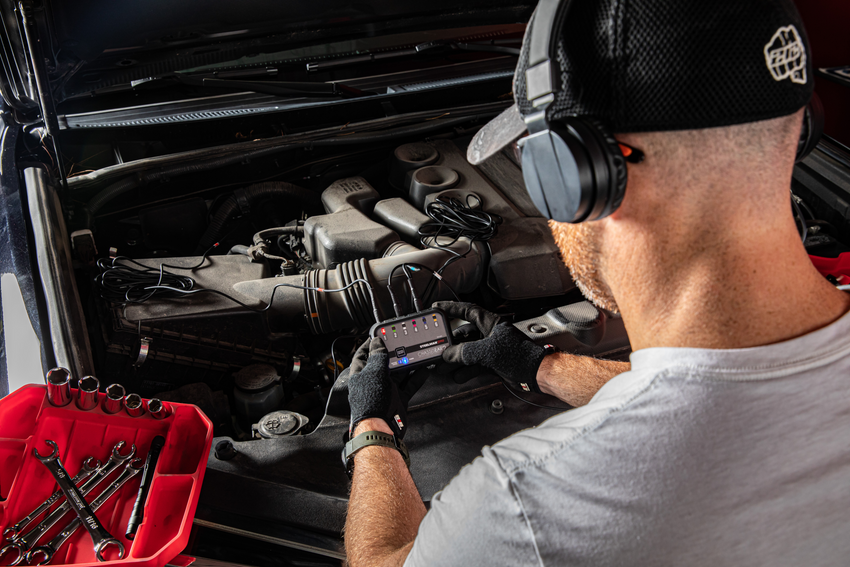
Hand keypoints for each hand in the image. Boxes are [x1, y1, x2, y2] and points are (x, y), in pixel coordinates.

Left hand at [347, 337, 408, 438]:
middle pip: (383, 363)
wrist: (381, 428)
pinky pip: (409, 385)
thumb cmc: (371, 403)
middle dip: (393, 353)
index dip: (370, 344)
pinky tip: (423, 370)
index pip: (363, 354)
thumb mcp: (374, 373)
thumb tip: (377, 342)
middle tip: (403, 343)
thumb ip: (377, 356)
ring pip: (398, 373)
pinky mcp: (398, 399)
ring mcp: (386, 391)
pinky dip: (416, 378)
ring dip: (407, 365)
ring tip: (416, 354)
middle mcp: (373, 382)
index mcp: (361, 374)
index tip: (380, 335)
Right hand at [433, 301, 547, 393]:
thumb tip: (449, 355)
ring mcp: (492, 348)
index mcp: (490, 323)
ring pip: (468, 351)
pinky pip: (475, 364)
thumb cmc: (520, 356)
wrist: (535, 373)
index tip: (438, 308)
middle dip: (451, 342)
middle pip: (465, 334)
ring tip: (444, 365)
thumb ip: (464, 352)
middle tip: (439, 346)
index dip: (451, 308)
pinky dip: (466, 370)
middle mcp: (490, 334)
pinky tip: (458, 375)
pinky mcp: (494, 362)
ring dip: (456, 359)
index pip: (467, 311)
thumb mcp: (486, 351)